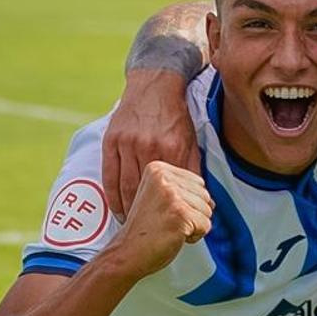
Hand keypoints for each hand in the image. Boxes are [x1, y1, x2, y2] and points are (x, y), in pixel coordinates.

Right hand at [103, 69, 201, 221]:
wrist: (155, 84)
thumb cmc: (176, 117)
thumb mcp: (192, 141)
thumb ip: (195, 171)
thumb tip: (208, 202)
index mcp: (173, 149)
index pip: (170, 190)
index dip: (169, 212)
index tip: (169, 228)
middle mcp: (149, 147)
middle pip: (144, 192)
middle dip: (145, 215)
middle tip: (146, 231)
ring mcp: (128, 143)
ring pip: (125, 186)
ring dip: (126, 210)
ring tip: (130, 224)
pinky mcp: (111, 140)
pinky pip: (109, 174)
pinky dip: (112, 195)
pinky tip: (117, 209)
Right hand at [109, 161, 212, 278]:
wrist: (127, 253)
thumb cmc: (143, 232)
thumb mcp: (161, 200)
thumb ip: (185, 193)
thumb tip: (212, 201)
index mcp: (157, 169)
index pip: (197, 182)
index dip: (188, 203)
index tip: (166, 212)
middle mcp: (164, 177)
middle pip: (205, 195)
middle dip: (192, 215)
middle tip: (167, 223)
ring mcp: (171, 194)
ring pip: (207, 210)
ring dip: (193, 226)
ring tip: (169, 229)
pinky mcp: (180, 213)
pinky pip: (206, 225)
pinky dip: (194, 236)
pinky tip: (173, 236)